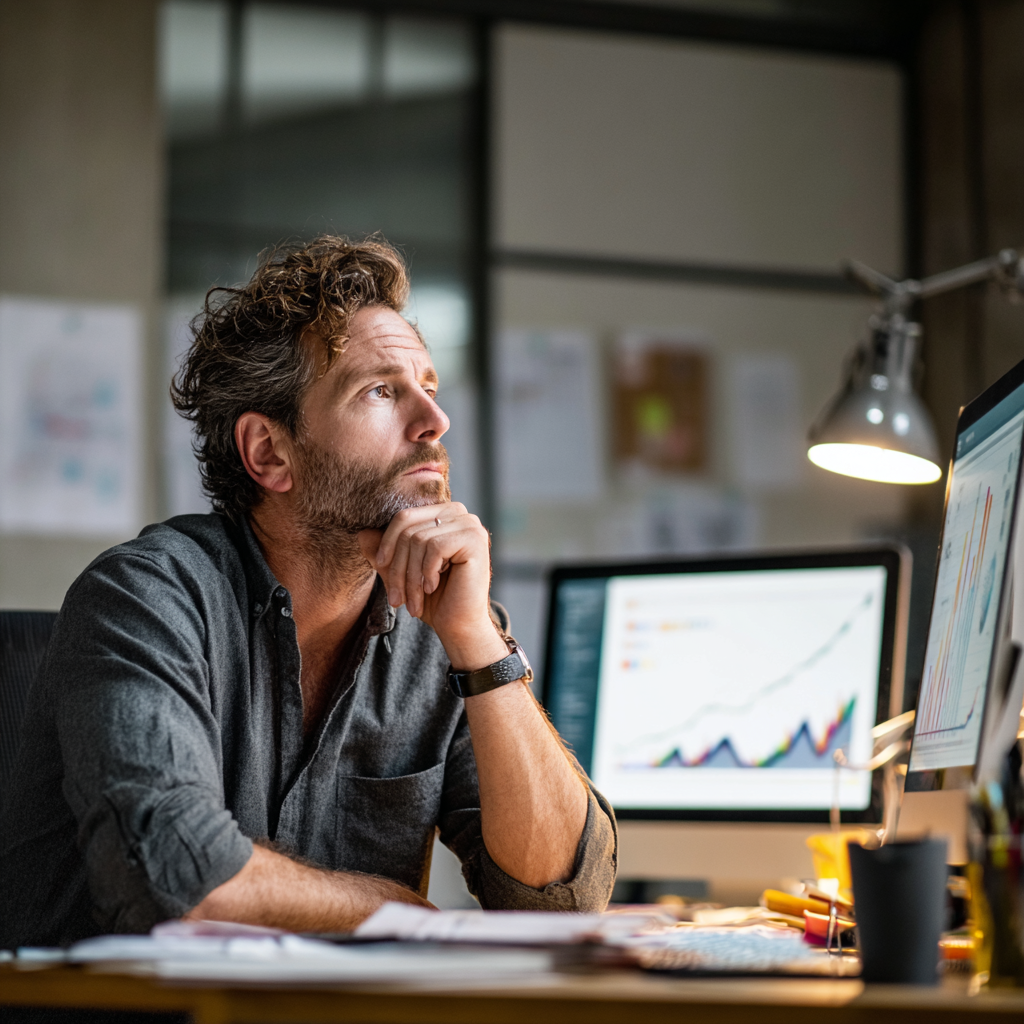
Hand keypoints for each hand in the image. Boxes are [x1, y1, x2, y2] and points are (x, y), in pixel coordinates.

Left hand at [358, 503, 507, 669]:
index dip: (387, 542)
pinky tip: (433, 587)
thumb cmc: (433, 598)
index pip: (404, 516)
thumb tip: (361, 533)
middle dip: (397, 566)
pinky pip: (435, 547)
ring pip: (419, 540)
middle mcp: (459, 513)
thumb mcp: (401, 572)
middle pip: (409, 528)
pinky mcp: (475, 539)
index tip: (380, 566)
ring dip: (410, 576)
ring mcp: (470, 525)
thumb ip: (383, 551)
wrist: (459, 625)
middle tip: (396, 598)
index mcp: (443, 514)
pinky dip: (427, 572)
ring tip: (413, 601)